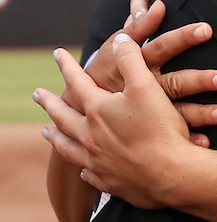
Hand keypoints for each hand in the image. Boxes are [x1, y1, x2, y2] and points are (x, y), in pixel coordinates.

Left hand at [36, 36, 198, 208]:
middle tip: (37, 94)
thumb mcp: (147, 86)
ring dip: (56, 136)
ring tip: (47, 131)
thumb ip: (130, 60)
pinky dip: (82, 167)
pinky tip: (82, 167)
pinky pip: (88, 173)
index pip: (77, 81)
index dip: (67, 65)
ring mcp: (97, 161)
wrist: (173, 174)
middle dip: (49, 102)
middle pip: (62, 116)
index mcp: (98, 110)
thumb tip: (120, 40)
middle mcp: (90, 136)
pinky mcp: (109, 181)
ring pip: (68, 146)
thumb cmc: (161, 129)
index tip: (58, 53)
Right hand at [82, 0, 216, 136]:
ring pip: (176, 111)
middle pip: (174, 81)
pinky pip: (168, 137)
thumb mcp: (114, 49)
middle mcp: (142, 87)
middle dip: (201, 80)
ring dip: (200, 113)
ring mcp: (145, 111)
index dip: (183, 37)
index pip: (163, 46)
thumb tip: (158, 3)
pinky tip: (206, 142)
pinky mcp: (146, 129)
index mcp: (137, 63)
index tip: (207, 29)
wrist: (77, 110)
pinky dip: (187, 139)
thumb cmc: (104, 71)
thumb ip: (138, 26)